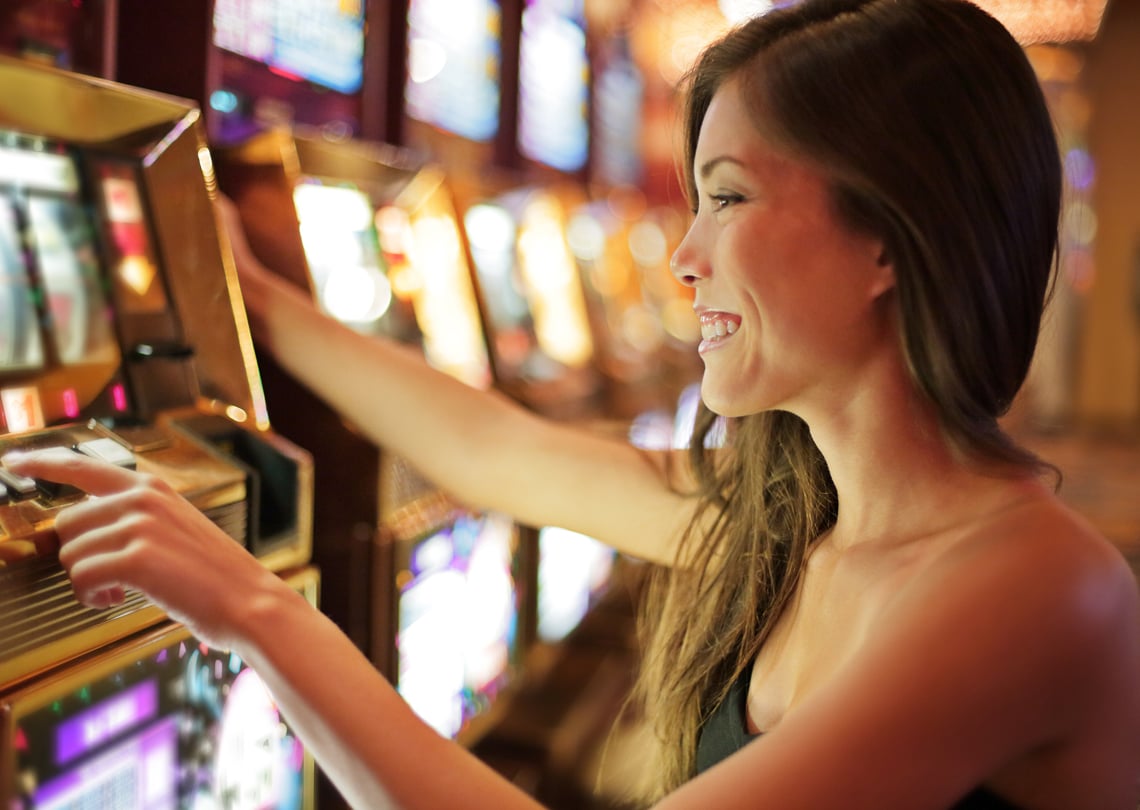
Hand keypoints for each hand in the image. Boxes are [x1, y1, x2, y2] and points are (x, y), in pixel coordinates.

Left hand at [2, 448, 281, 649]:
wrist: (250, 601)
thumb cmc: (216, 575)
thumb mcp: (177, 528)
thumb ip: (135, 518)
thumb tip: (83, 527)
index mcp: (152, 488)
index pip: (83, 466)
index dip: (41, 463)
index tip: (13, 462)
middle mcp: (142, 499)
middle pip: (66, 523)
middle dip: (79, 556)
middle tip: (108, 576)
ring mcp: (139, 526)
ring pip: (70, 555)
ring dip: (88, 581)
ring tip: (120, 591)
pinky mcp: (136, 559)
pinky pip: (81, 579)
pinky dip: (93, 598)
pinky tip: (117, 600)